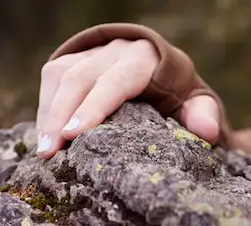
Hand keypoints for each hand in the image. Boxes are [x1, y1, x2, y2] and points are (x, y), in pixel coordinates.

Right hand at [35, 38, 221, 158]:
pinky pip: (52, 77)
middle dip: (62, 114)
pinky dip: (46, 107)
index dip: (93, 107)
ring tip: (44, 150)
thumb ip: (204, 115)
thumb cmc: (182, 99)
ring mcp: (94, 51)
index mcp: (147, 58)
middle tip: (51, 152)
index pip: (116, 80)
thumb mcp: (198, 106)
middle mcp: (117, 49)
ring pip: (61, 74)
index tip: (74, 135)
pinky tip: (45, 137)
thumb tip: (206, 131)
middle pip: (81, 76)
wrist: (166, 76)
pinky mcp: (76, 58)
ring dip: (48, 112)